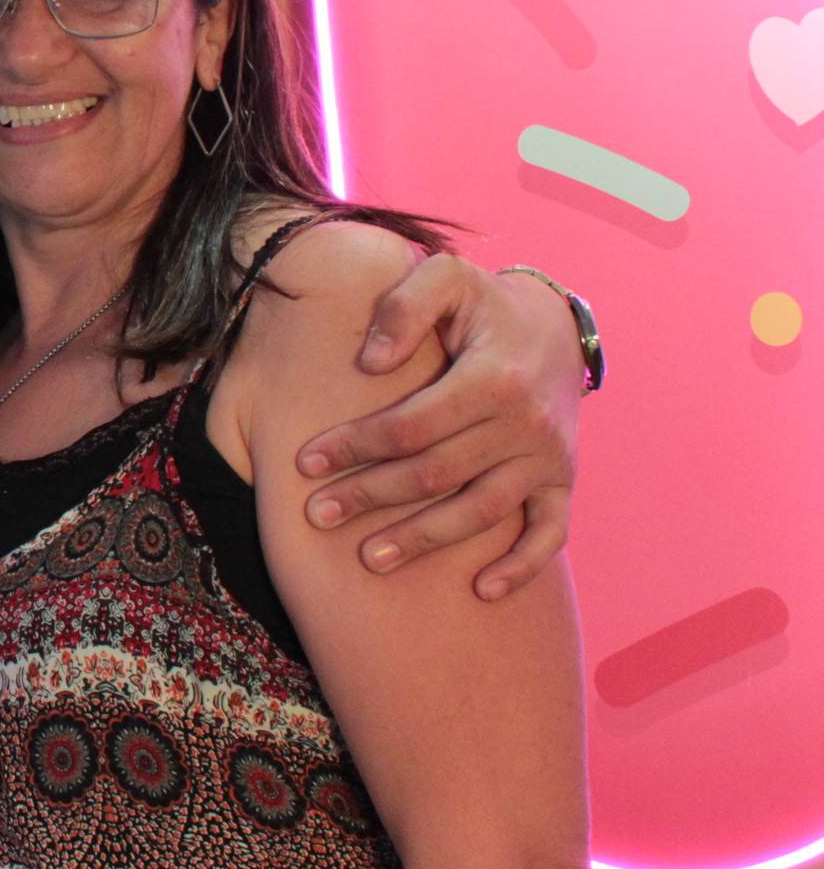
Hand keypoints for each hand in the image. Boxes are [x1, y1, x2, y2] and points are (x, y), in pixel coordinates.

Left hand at [295, 255, 583, 599]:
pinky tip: (482, 590)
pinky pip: (550, 534)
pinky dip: (521, 567)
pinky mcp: (562, 480)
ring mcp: (548, 458)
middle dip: (370, 497)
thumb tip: (370, 363)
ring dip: (423, 540)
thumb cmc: (482, 304)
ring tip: (368, 561)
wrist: (554, 325)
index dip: (355, 445)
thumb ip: (404, 307)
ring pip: (480, 513)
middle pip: (435, 474)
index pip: (411, 424)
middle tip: (316, 516)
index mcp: (493, 377)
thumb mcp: (445, 278)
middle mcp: (525, 424)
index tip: (304, 461)